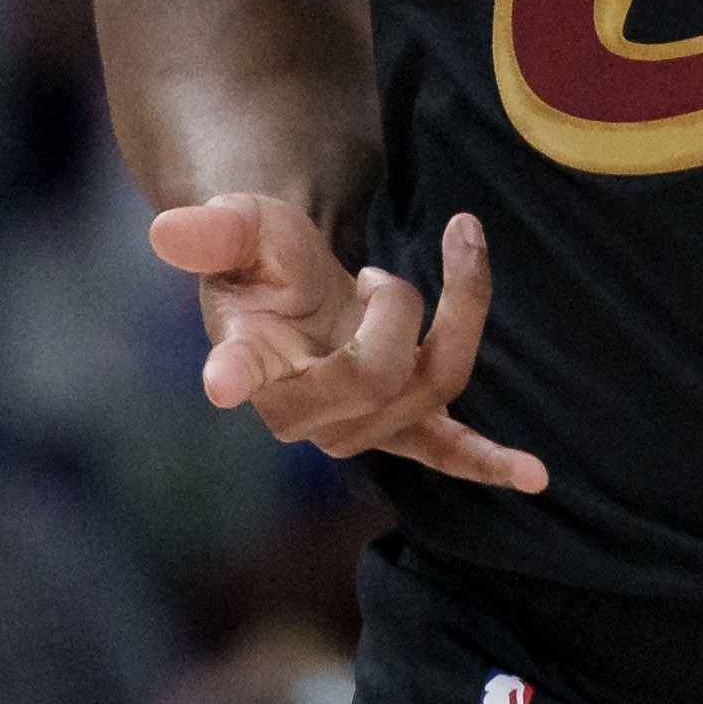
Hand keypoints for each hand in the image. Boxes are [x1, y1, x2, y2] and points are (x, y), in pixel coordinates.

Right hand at [150, 197, 549, 492]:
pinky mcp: (404, 426)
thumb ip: (215, 229)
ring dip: (453, 312)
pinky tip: (535, 476)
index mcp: (248, 361)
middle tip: (378, 274)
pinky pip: (450, 450)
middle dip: (401, 306)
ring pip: (433, 382)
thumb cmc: (265, 261)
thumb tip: (167, 229)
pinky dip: (491, 463)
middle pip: (376, 373)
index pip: (238, 372)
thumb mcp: (242, 227)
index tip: (223, 380)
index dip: (234, 376)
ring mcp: (358, 428)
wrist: (301, 293)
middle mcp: (301, 413)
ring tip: (433, 268)